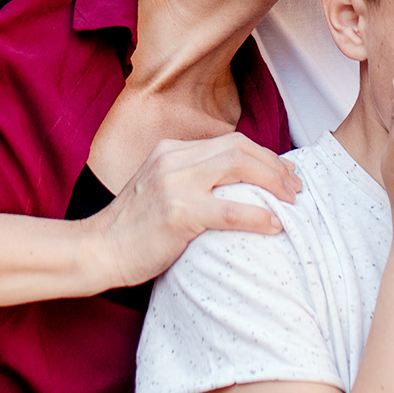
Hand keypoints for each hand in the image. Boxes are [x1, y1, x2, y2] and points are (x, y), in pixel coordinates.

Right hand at [78, 133, 300, 291]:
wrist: (97, 250)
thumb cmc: (133, 229)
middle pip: (239, 148)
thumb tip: (236, 188)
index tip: (284, 174)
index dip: (264, 156)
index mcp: (170, 150)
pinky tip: (274, 224)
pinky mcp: (177, 212)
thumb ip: (190, 180)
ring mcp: (173, 183)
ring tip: (291, 201)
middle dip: (275, 165)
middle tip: (296, 187)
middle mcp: (172, 159)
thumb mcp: (159, 189)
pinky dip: (256, 215)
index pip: (230, 142)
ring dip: (272, 182)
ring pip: (237, 166)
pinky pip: (228, 209)